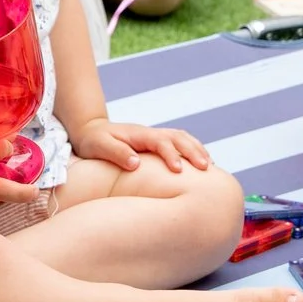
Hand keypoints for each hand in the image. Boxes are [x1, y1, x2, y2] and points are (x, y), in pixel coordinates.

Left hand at [71, 116, 210, 173]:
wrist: (91, 132)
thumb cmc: (94, 141)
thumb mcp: (99, 146)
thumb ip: (116, 153)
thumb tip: (136, 163)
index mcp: (139, 135)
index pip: (161, 141)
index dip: (171, 154)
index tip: (178, 170)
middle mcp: (151, 133)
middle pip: (179, 137)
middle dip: (194, 151)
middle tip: (206, 168)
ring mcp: (155, 137)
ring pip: (183, 138)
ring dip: (197, 149)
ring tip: (211, 166)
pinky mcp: (157, 144)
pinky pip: (180, 144)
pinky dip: (194, 150)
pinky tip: (202, 164)